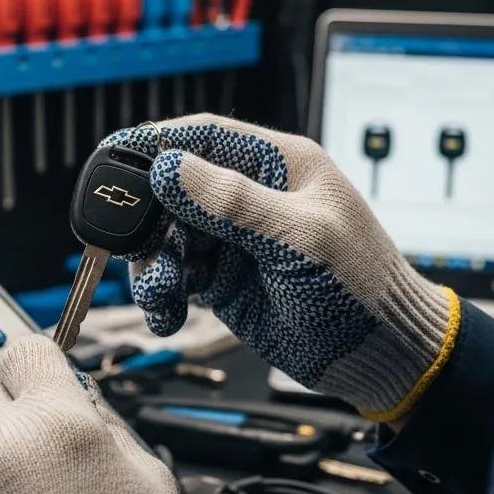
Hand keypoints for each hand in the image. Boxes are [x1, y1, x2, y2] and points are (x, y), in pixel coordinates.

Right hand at [105, 115, 460, 422]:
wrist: (380, 356)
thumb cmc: (360, 288)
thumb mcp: (300, 240)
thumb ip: (234, 204)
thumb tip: (169, 168)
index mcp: (278, 165)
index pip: (204, 137)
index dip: (155, 144)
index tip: (112, 158)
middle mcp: (251, 195)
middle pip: (174, 188)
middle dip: (148, 219)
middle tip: (133, 247)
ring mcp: (234, 237)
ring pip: (168, 234)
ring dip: (152, 262)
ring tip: (160, 294)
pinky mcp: (224, 277)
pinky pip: (175, 273)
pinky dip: (162, 291)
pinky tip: (167, 313)